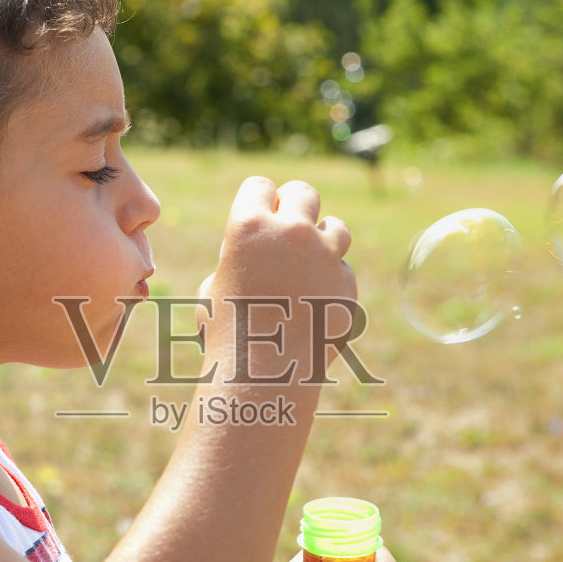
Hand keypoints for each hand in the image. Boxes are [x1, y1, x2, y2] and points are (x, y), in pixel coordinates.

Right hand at [202, 177, 356, 382]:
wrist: (264, 375)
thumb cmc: (227, 332)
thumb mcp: (213, 286)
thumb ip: (240, 257)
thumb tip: (258, 253)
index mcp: (250, 225)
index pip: (260, 186)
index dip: (257, 203)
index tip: (257, 220)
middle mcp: (292, 231)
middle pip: (304, 192)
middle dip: (296, 207)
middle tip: (287, 232)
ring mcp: (326, 256)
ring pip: (336, 228)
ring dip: (322, 241)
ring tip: (306, 267)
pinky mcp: (348, 283)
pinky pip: (343, 271)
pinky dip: (331, 282)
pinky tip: (313, 306)